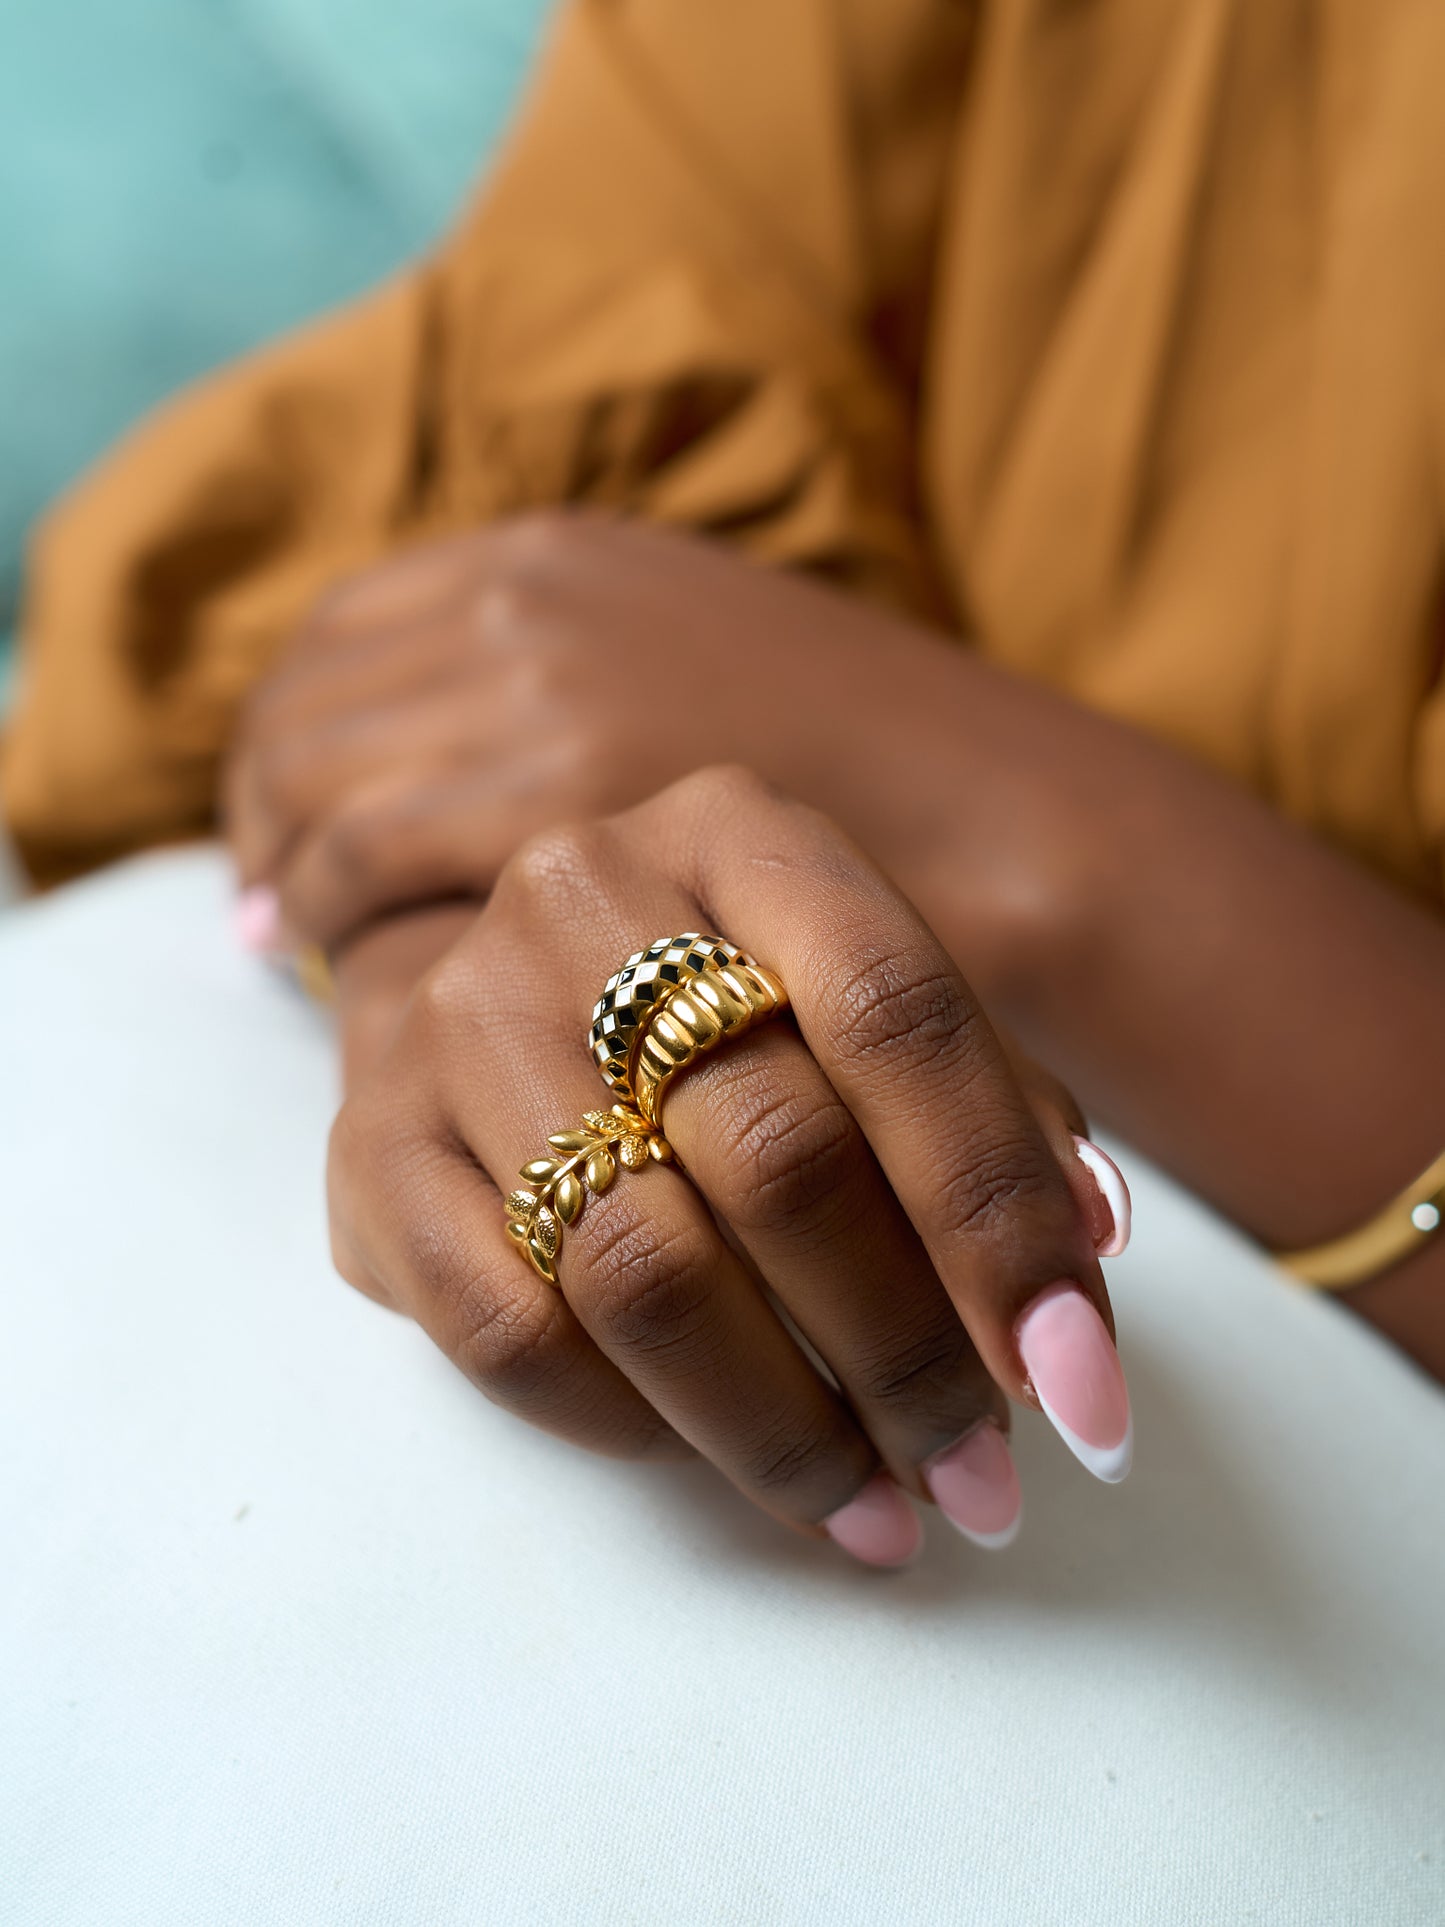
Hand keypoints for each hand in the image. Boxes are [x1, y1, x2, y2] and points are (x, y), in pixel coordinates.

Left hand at [225, 511, 1087, 977]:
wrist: (995, 819)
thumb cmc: (859, 781)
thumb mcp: (698, 672)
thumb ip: (578, 681)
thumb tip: (464, 748)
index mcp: (558, 552)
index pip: (346, 627)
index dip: (287, 727)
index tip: (278, 814)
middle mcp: (528, 595)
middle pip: (310, 696)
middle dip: (263, 803)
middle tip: (263, 900)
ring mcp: (535, 685)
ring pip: (318, 778)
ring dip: (285, 868)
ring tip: (288, 948)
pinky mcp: (553, 795)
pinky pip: (366, 855)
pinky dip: (328, 915)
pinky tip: (336, 974)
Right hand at [326, 766, 1132, 1565]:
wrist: (495, 986)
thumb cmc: (723, 1011)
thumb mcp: (860, 1006)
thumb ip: (987, 1107)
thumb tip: (1087, 1246)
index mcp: (743, 835)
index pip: (897, 1014)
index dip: (997, 1210)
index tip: (1077, 1384)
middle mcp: (587, 895)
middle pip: (780, 1153)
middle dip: (905, 1353)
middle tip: (982, 1476)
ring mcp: (462, 1017)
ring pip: (645, 1267)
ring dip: (784, 1427)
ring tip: (879, 1510)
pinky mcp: (368, 1146)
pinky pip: (508, 1333)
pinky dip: (631, 1425)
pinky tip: (708, 1456)